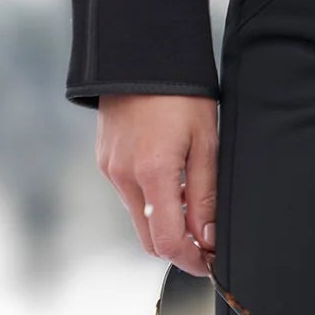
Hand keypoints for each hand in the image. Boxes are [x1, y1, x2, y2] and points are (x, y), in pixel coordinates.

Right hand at [96, 93, 219, 277]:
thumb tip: (207, 236)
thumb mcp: (205, 138)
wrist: (141, 52)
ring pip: (139, 216)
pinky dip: (150, 198)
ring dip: (164, 219)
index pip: (167, 242)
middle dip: (178, 245)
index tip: (209, 262)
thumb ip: (205, 192)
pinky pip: (128, 194)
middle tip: (206, 238)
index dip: (190, 260)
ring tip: (193, 197)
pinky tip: (171, 177)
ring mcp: (110, 168)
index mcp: (152, 172)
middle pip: (149, 238)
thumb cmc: (181, 90)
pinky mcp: (105, 160)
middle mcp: (124, 176)